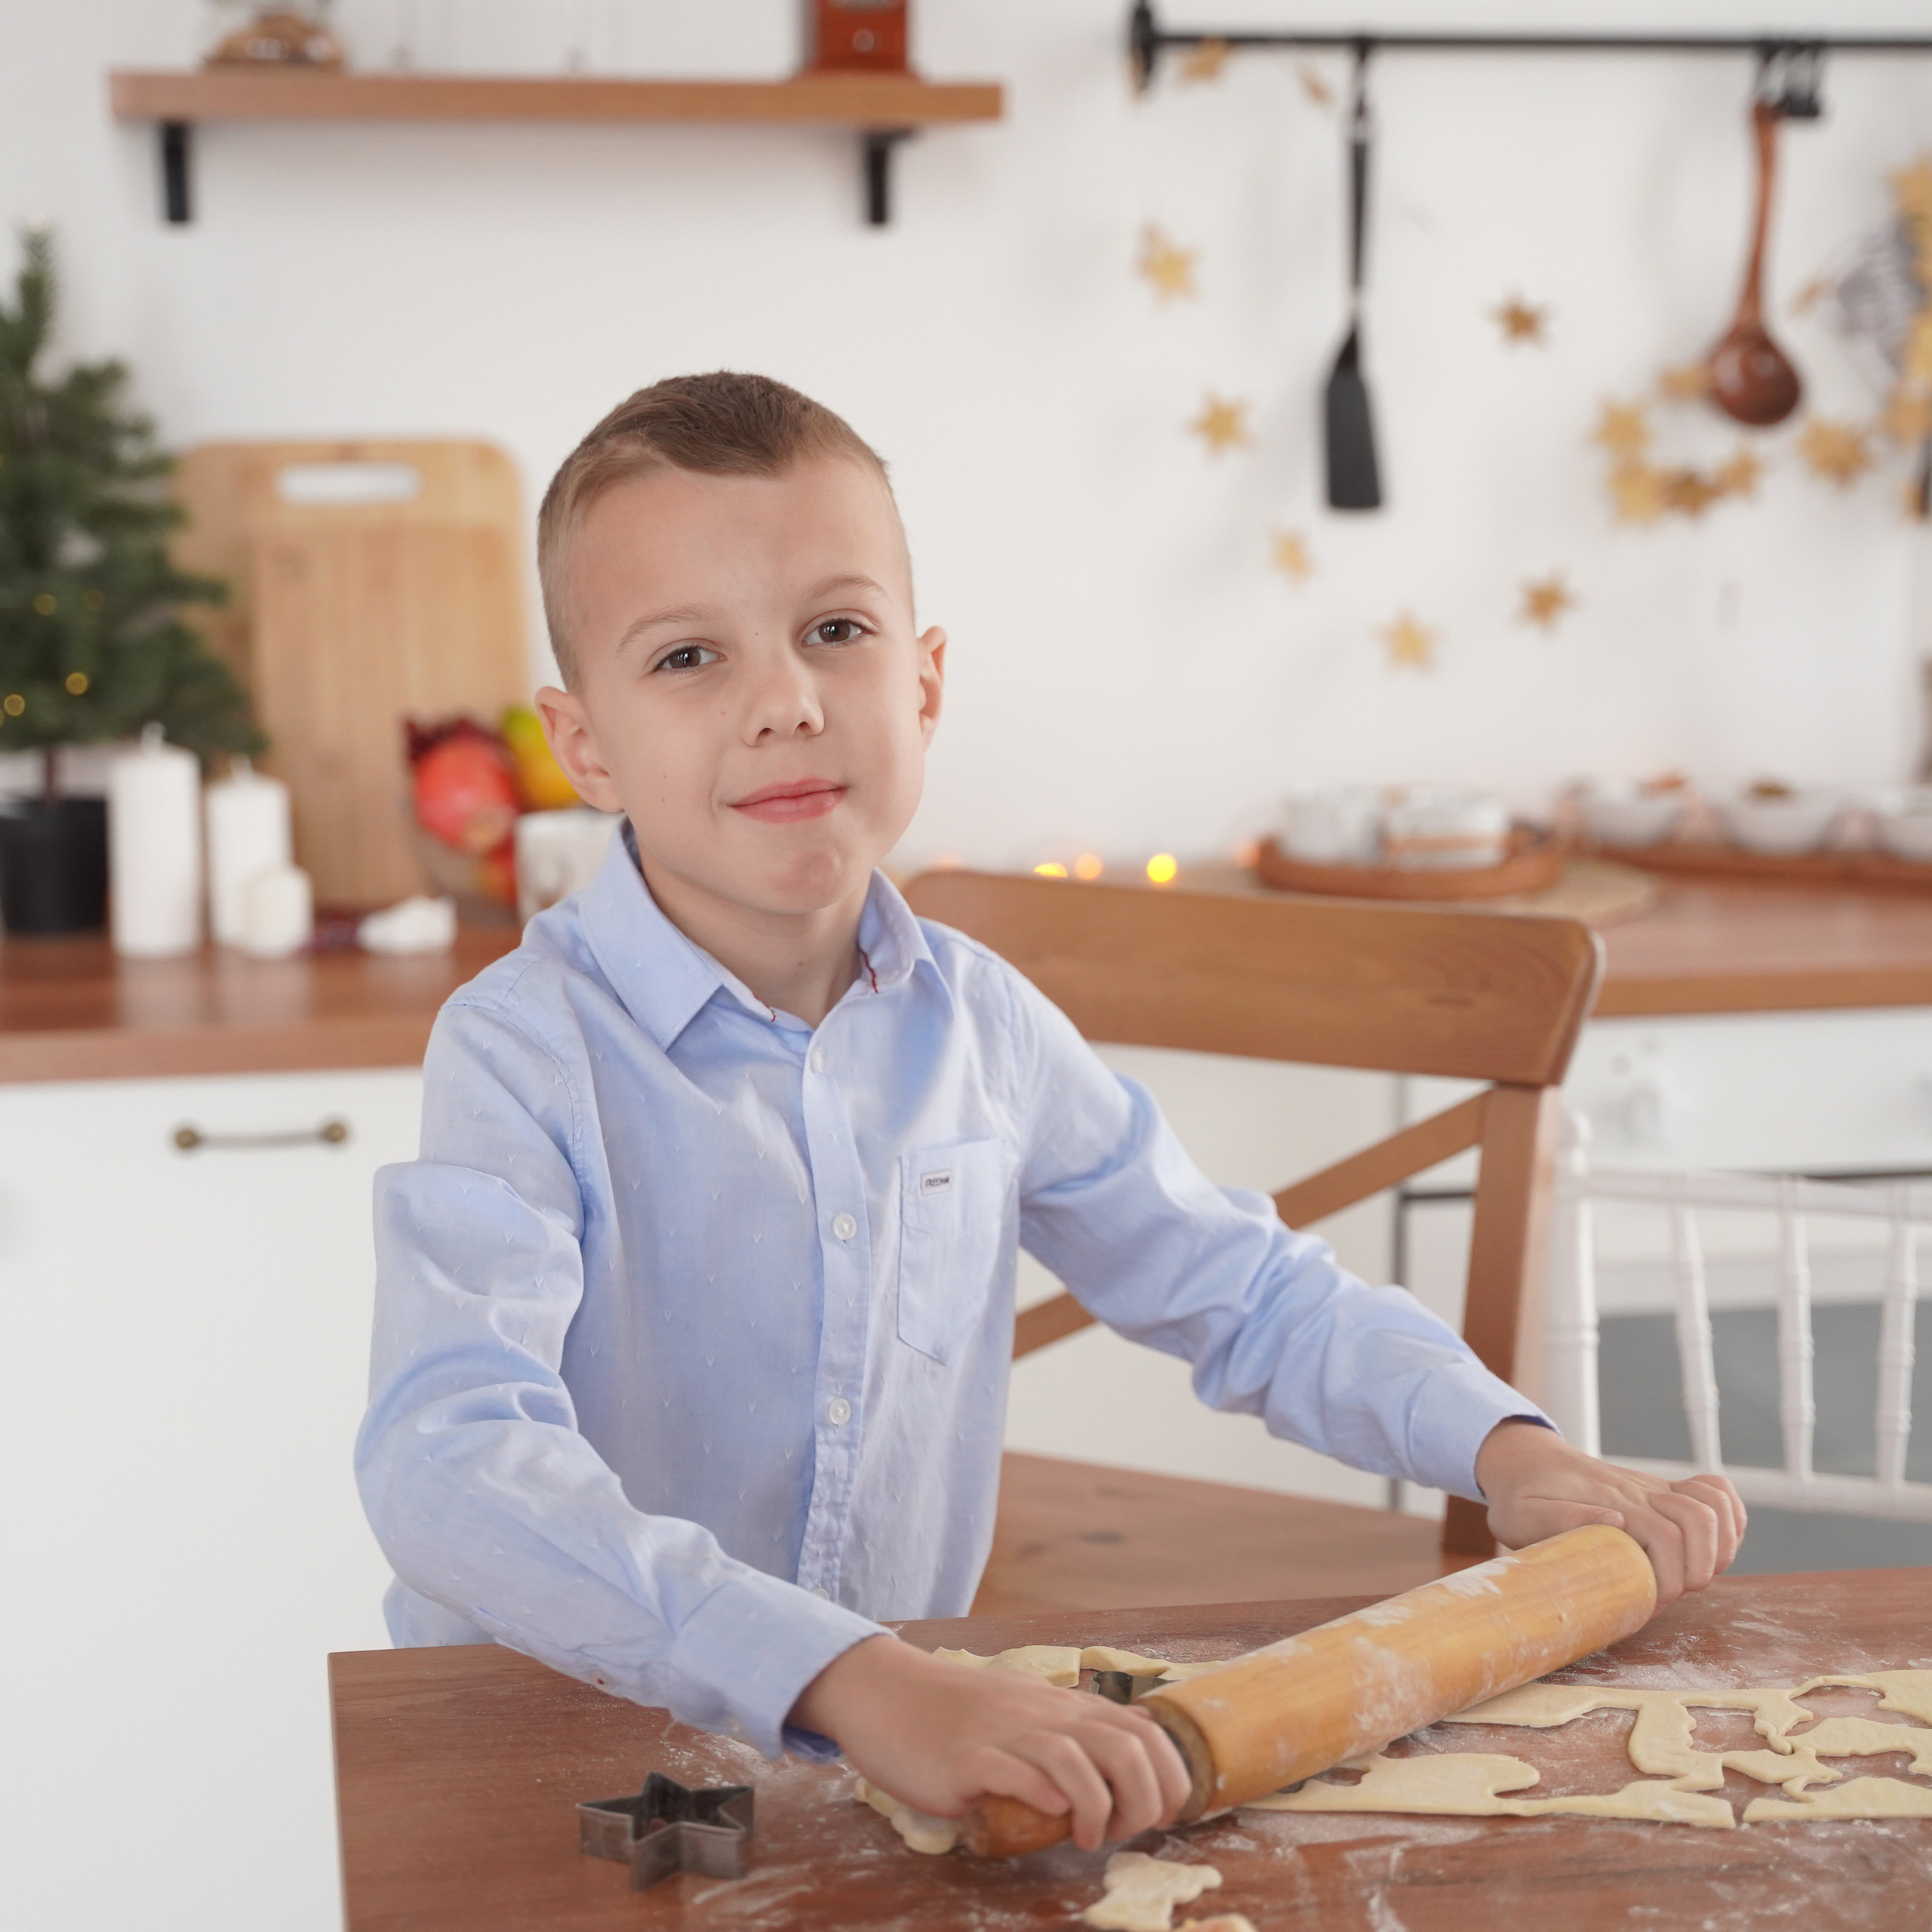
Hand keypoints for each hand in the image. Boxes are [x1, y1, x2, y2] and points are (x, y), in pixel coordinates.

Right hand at [789, 1634, 1190, 1850]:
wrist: (887, 1693)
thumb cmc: (957, 1711)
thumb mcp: (1027, 1706)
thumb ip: (1076, 1723)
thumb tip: (1135, 1737)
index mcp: (1060, 1707)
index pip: (1141, 1731)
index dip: (1169, 1775)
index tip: (1164, 1814)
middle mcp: (1041, 1715)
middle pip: (1122, 1746)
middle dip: (1143, 1799)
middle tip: (1123, 1832)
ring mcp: (1003, 1734)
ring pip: (1074, 1758)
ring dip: (1096, 1806)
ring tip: (1086, 1838)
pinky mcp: (965, 1758)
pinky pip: (1012, 1770)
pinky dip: (1041, 1793)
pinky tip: (1050, 1812)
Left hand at [1472, 1419, 1746, 1606]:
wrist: (1524, 1461)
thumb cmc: (1519, 1496)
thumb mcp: (1520, 1515)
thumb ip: (1560, 1519)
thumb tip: (1615, 1523)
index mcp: (1609, 1502)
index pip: (1663, 1536)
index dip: (1667, 1579)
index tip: (1648, 1604)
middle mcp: (1639, 1491)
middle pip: (1700, 1520)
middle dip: (1699, 1567)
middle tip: (1673, 1594)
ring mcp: (1655, 1487)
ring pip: (1714, 1506)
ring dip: (1719, 1547)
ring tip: (1693, 1576)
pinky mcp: (1663, 1490)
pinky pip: (1715, 1492)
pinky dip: (1730, 1519)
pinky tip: (1713, 1547)